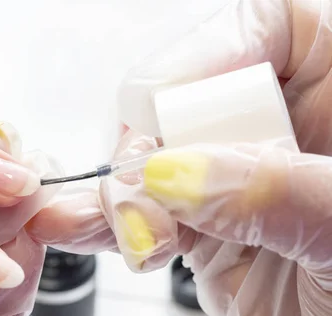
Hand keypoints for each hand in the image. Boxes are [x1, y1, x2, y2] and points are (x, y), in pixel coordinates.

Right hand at [33, 0, 331, 315]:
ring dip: (119, 191)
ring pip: (152, 161)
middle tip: (150, 191)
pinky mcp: (205, 239)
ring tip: (126, 228)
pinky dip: (105, 222)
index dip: (206, 56)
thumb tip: (175, 172)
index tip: (167, 105)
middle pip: (190, 98)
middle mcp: (284, 138)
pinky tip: (76, 225)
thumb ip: (274, 192)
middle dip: (152, 143)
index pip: (266, 30)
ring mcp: (238, 189)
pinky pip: (143, 216)